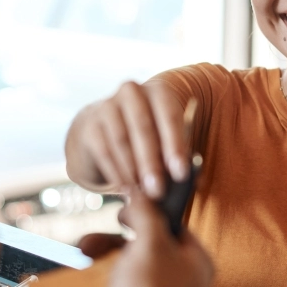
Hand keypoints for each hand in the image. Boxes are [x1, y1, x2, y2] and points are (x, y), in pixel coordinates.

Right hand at [65, 80, 189, 197]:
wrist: (107, 128)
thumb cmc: (148, 137)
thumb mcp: (166, 141)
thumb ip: (180, 157)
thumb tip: (196, 181)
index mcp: (158, 92)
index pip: (170, 116)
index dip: (176, 146)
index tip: (181, 173)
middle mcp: (132, 92)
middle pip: (143, 127)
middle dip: (152, 162)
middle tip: (158, 190)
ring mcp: (107, 106)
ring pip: (121, 140)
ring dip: (132, 170)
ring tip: (142, 194)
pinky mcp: (90, 125)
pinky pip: (104, 151)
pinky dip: (115, 172)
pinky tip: (125, 189)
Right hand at [78, 188, 212, 286]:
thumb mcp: (151, 243)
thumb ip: (145, 214)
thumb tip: (139, 192)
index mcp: (192, 260)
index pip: (170, 227)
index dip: (145, 215)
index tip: (122, 212)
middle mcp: (177, 282)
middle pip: (139, 252)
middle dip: (108, 245)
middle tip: (88, 245)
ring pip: (121, 276)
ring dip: (96, 268)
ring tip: (79, 266)